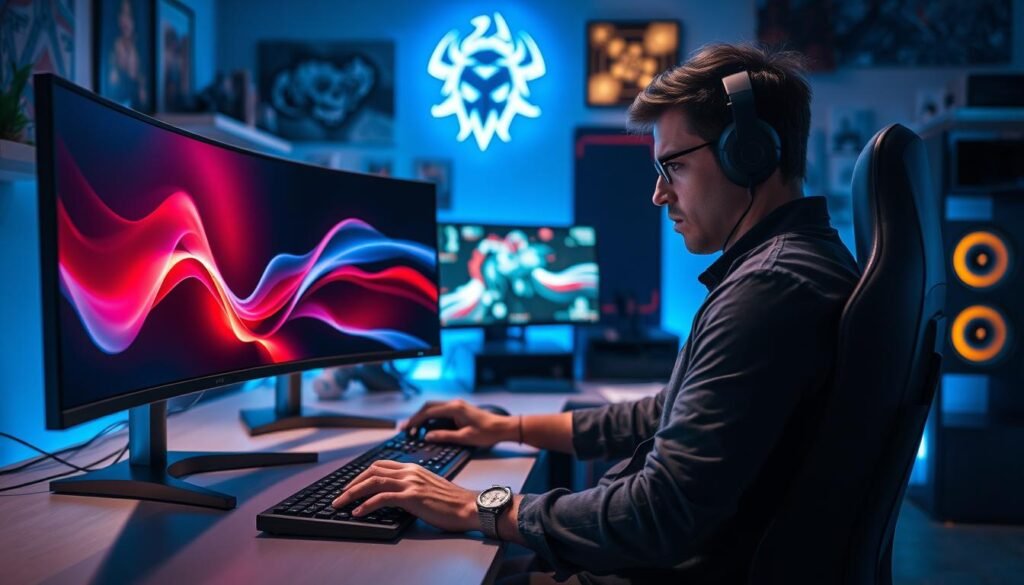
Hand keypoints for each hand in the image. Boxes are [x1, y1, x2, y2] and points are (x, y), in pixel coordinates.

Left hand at [331, 460, 478, 532]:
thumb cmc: (453, 502)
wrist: (469, 506)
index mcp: (413, 468)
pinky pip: (382, 498)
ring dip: (352, 493)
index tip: (351, 485)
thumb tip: (397, 496)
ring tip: (341, 504)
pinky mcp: (412, 496)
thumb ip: (413, 486)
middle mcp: (410, 471)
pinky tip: (358, 512)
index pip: (380, 465)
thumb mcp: (429, 488)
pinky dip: (367, 505)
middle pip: (372, 470)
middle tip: (340, 496)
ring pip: (373, 482)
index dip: (362, 474)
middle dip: (352, 483)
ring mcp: (411, 483)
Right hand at [402, 399, 515, 447]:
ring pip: (434, 408)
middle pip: (428, 407)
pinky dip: (431, 417)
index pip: (429, 412)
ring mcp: (457, 405)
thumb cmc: (487, 433)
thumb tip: (427, 436)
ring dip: (422, 416)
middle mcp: (454, 404)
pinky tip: (427, 426)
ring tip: (413, 428)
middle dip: (416, 417)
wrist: (502, 428)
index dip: (415, 420)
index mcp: (454, 408)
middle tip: (406, 428)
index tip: (406, 428)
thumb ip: (445, 436)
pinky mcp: (459, 410)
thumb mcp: (465, 438)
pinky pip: (440, 411)